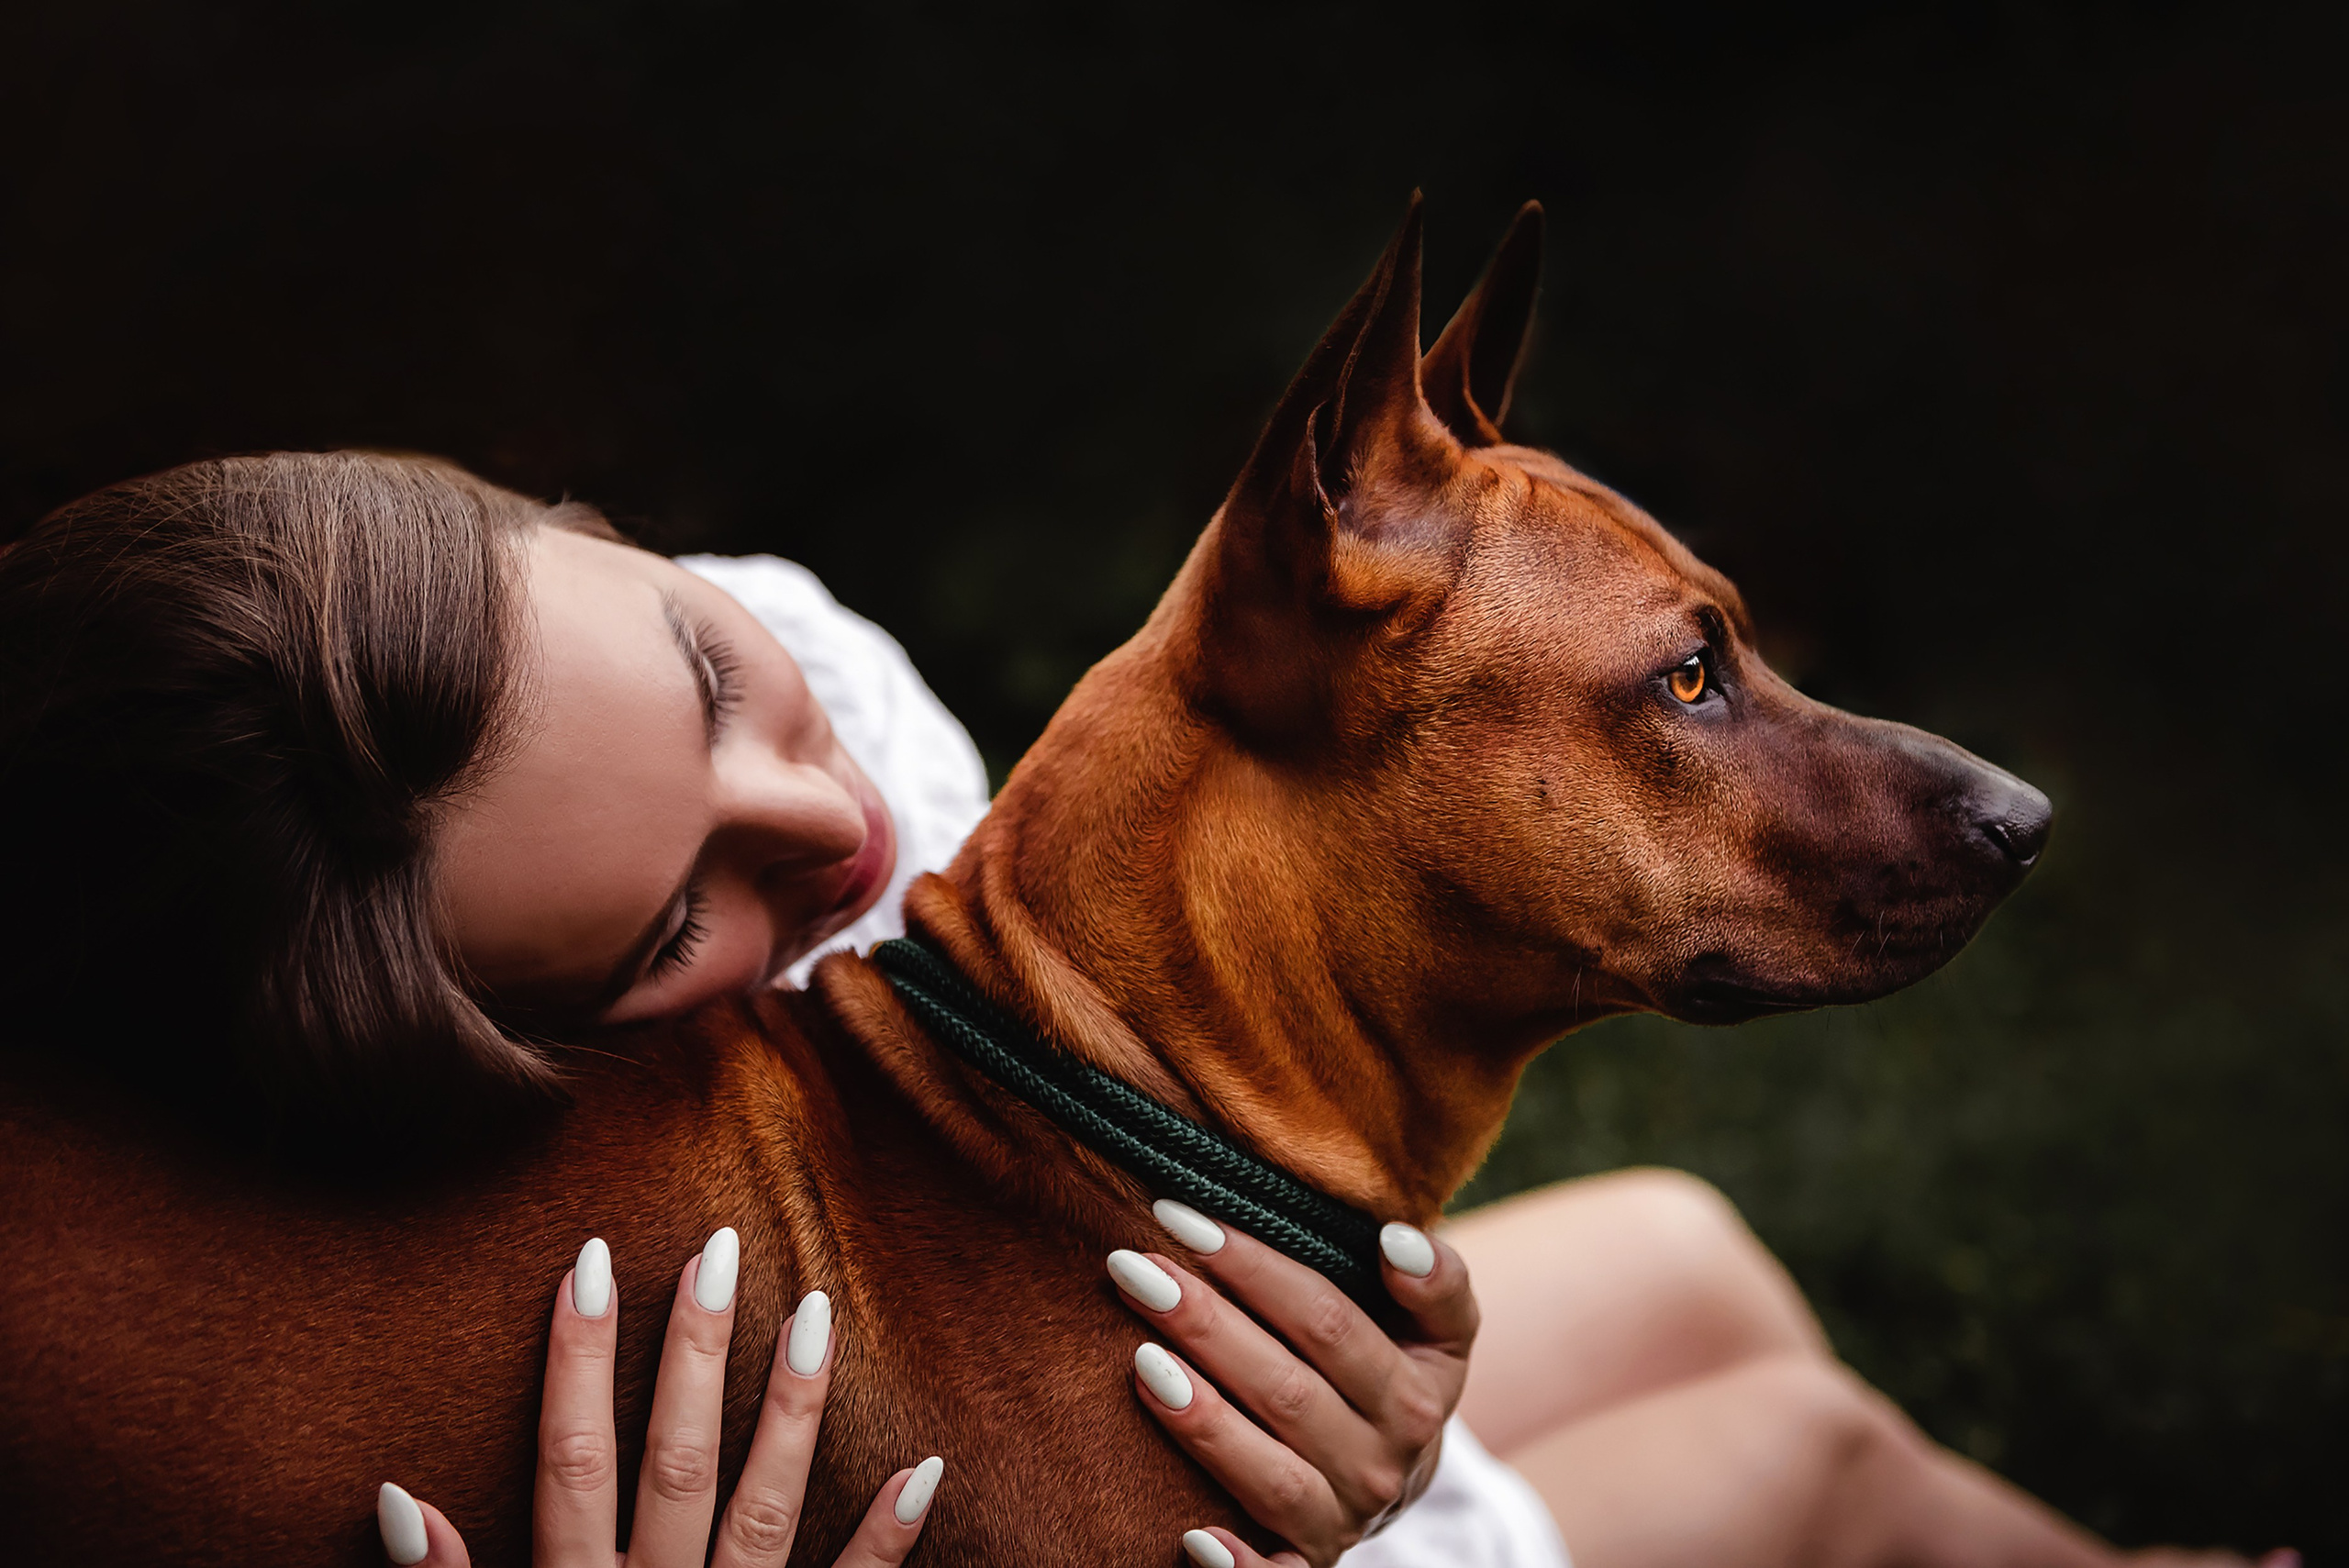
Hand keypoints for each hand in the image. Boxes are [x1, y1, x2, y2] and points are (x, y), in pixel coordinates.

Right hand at [377, 1227, 943, 1566]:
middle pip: (675, 1462)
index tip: (589, 1260)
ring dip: (790, 1410)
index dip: (576, 1359)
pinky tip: (926, 1464)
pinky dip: (888, 1537)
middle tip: (719, 1247)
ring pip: (764, 1510)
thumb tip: (396, 1497)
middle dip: (693, 1354)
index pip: (569, 1460)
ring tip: (814, 1308)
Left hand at [1106, 1207, 1476, 1567]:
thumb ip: (1437, 1280)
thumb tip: (1394, 1240)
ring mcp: (1343, 1521)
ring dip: (1204, 1422)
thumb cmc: (1392, 1371)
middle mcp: (1384, 1464)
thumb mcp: (1438, 1328)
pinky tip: (1191, 1537)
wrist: (1399, 1476)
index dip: (1255, 1267)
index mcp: (1415, 1394)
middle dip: (1204, 1323)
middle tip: (1132, 1268)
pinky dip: (1239, 1567)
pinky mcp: (1308, 1565)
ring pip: (1271, 1474)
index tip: (1184, 1219)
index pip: (1327, 1320)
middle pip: (1285, 1388)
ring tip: (1140, 1363)